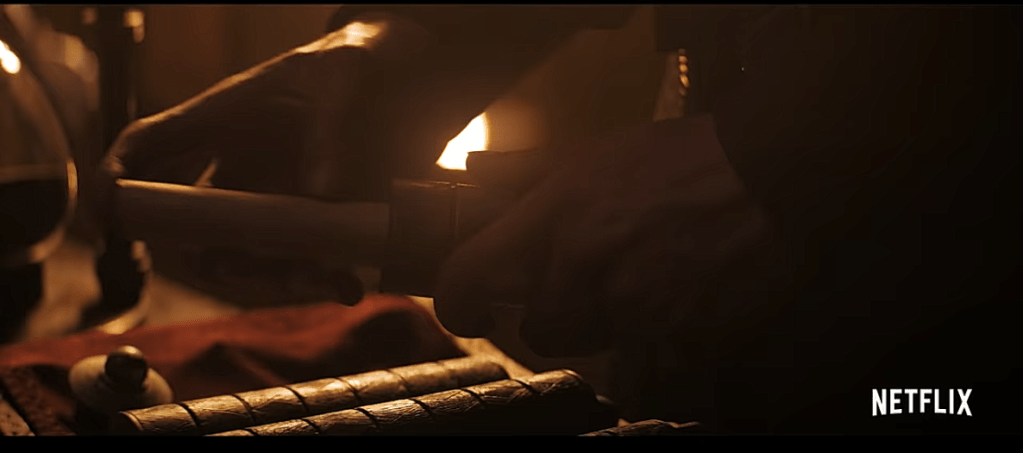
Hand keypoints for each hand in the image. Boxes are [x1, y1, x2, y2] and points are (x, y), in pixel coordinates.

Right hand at [83, 14, 446, 305]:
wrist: (419, 75)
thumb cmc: (363, 58)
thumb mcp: (348, 73)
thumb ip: (335, 122)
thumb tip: (324, 194)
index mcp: (227, 117)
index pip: (152, 147)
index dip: (119, 182)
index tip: (107, 219)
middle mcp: (244, 166)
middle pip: (200, 224)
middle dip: (216, 256)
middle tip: (243, 269)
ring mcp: (280, 198)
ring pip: (255, 255)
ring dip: (281, 279)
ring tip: (329, 281)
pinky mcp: (323, 219)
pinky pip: (308, 262)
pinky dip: (324, 279)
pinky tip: (349, 284)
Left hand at [433, 115, 783, 356]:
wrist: (776, 178)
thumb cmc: (685, 158)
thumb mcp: (598, 151)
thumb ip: (527, 169)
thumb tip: (474, 171)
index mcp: (557, 220)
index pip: (469, 279)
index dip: (459, 301)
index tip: (469, 307)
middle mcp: (586, 273)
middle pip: (540, 330)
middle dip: (556, 311)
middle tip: (587, 281)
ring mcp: (635, 313)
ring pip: (596, 343)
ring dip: (609, 322)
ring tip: (645, 280)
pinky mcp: (681, 341)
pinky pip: (652, 355)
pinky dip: (660, 335)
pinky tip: (681, 295)